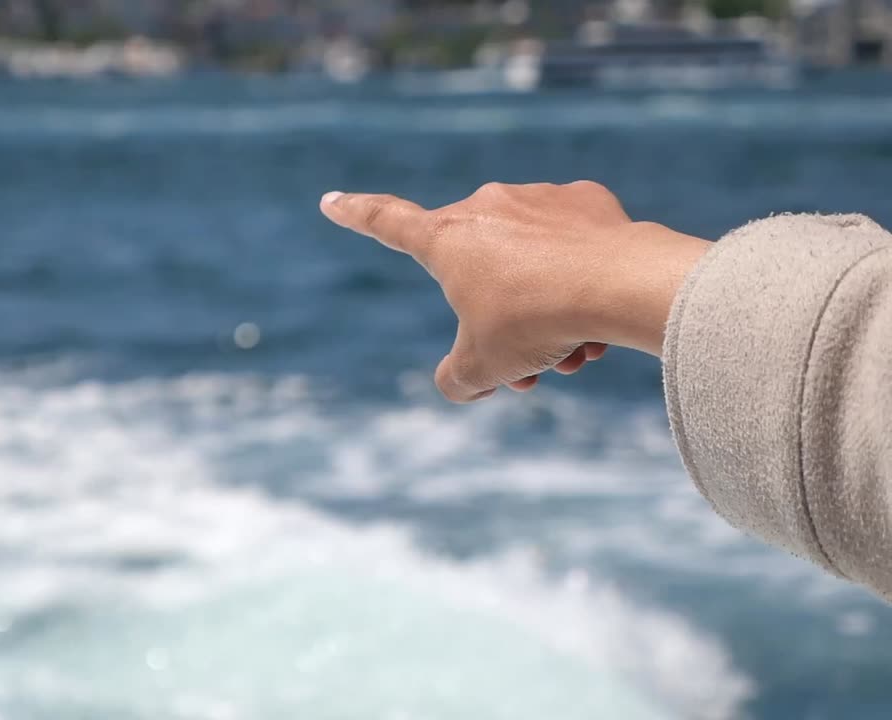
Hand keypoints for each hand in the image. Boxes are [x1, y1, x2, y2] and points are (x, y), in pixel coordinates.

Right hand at [320, 181, 710, 401]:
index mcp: (447, 239)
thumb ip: (456, 378)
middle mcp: (487, 207)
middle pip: (480, 275)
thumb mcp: (484, 366)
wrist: (621, 284)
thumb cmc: (538, 322)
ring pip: (530, 265)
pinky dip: (580, 282)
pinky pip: (572, 246)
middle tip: (530, 372)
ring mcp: (538, 198)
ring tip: (575, 355)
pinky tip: (603, 313)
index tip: (331, 200)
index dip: (355, 215)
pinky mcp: (587, 202)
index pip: (385, 222)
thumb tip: (458, 383)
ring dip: (544, 312)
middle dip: (500, 322)